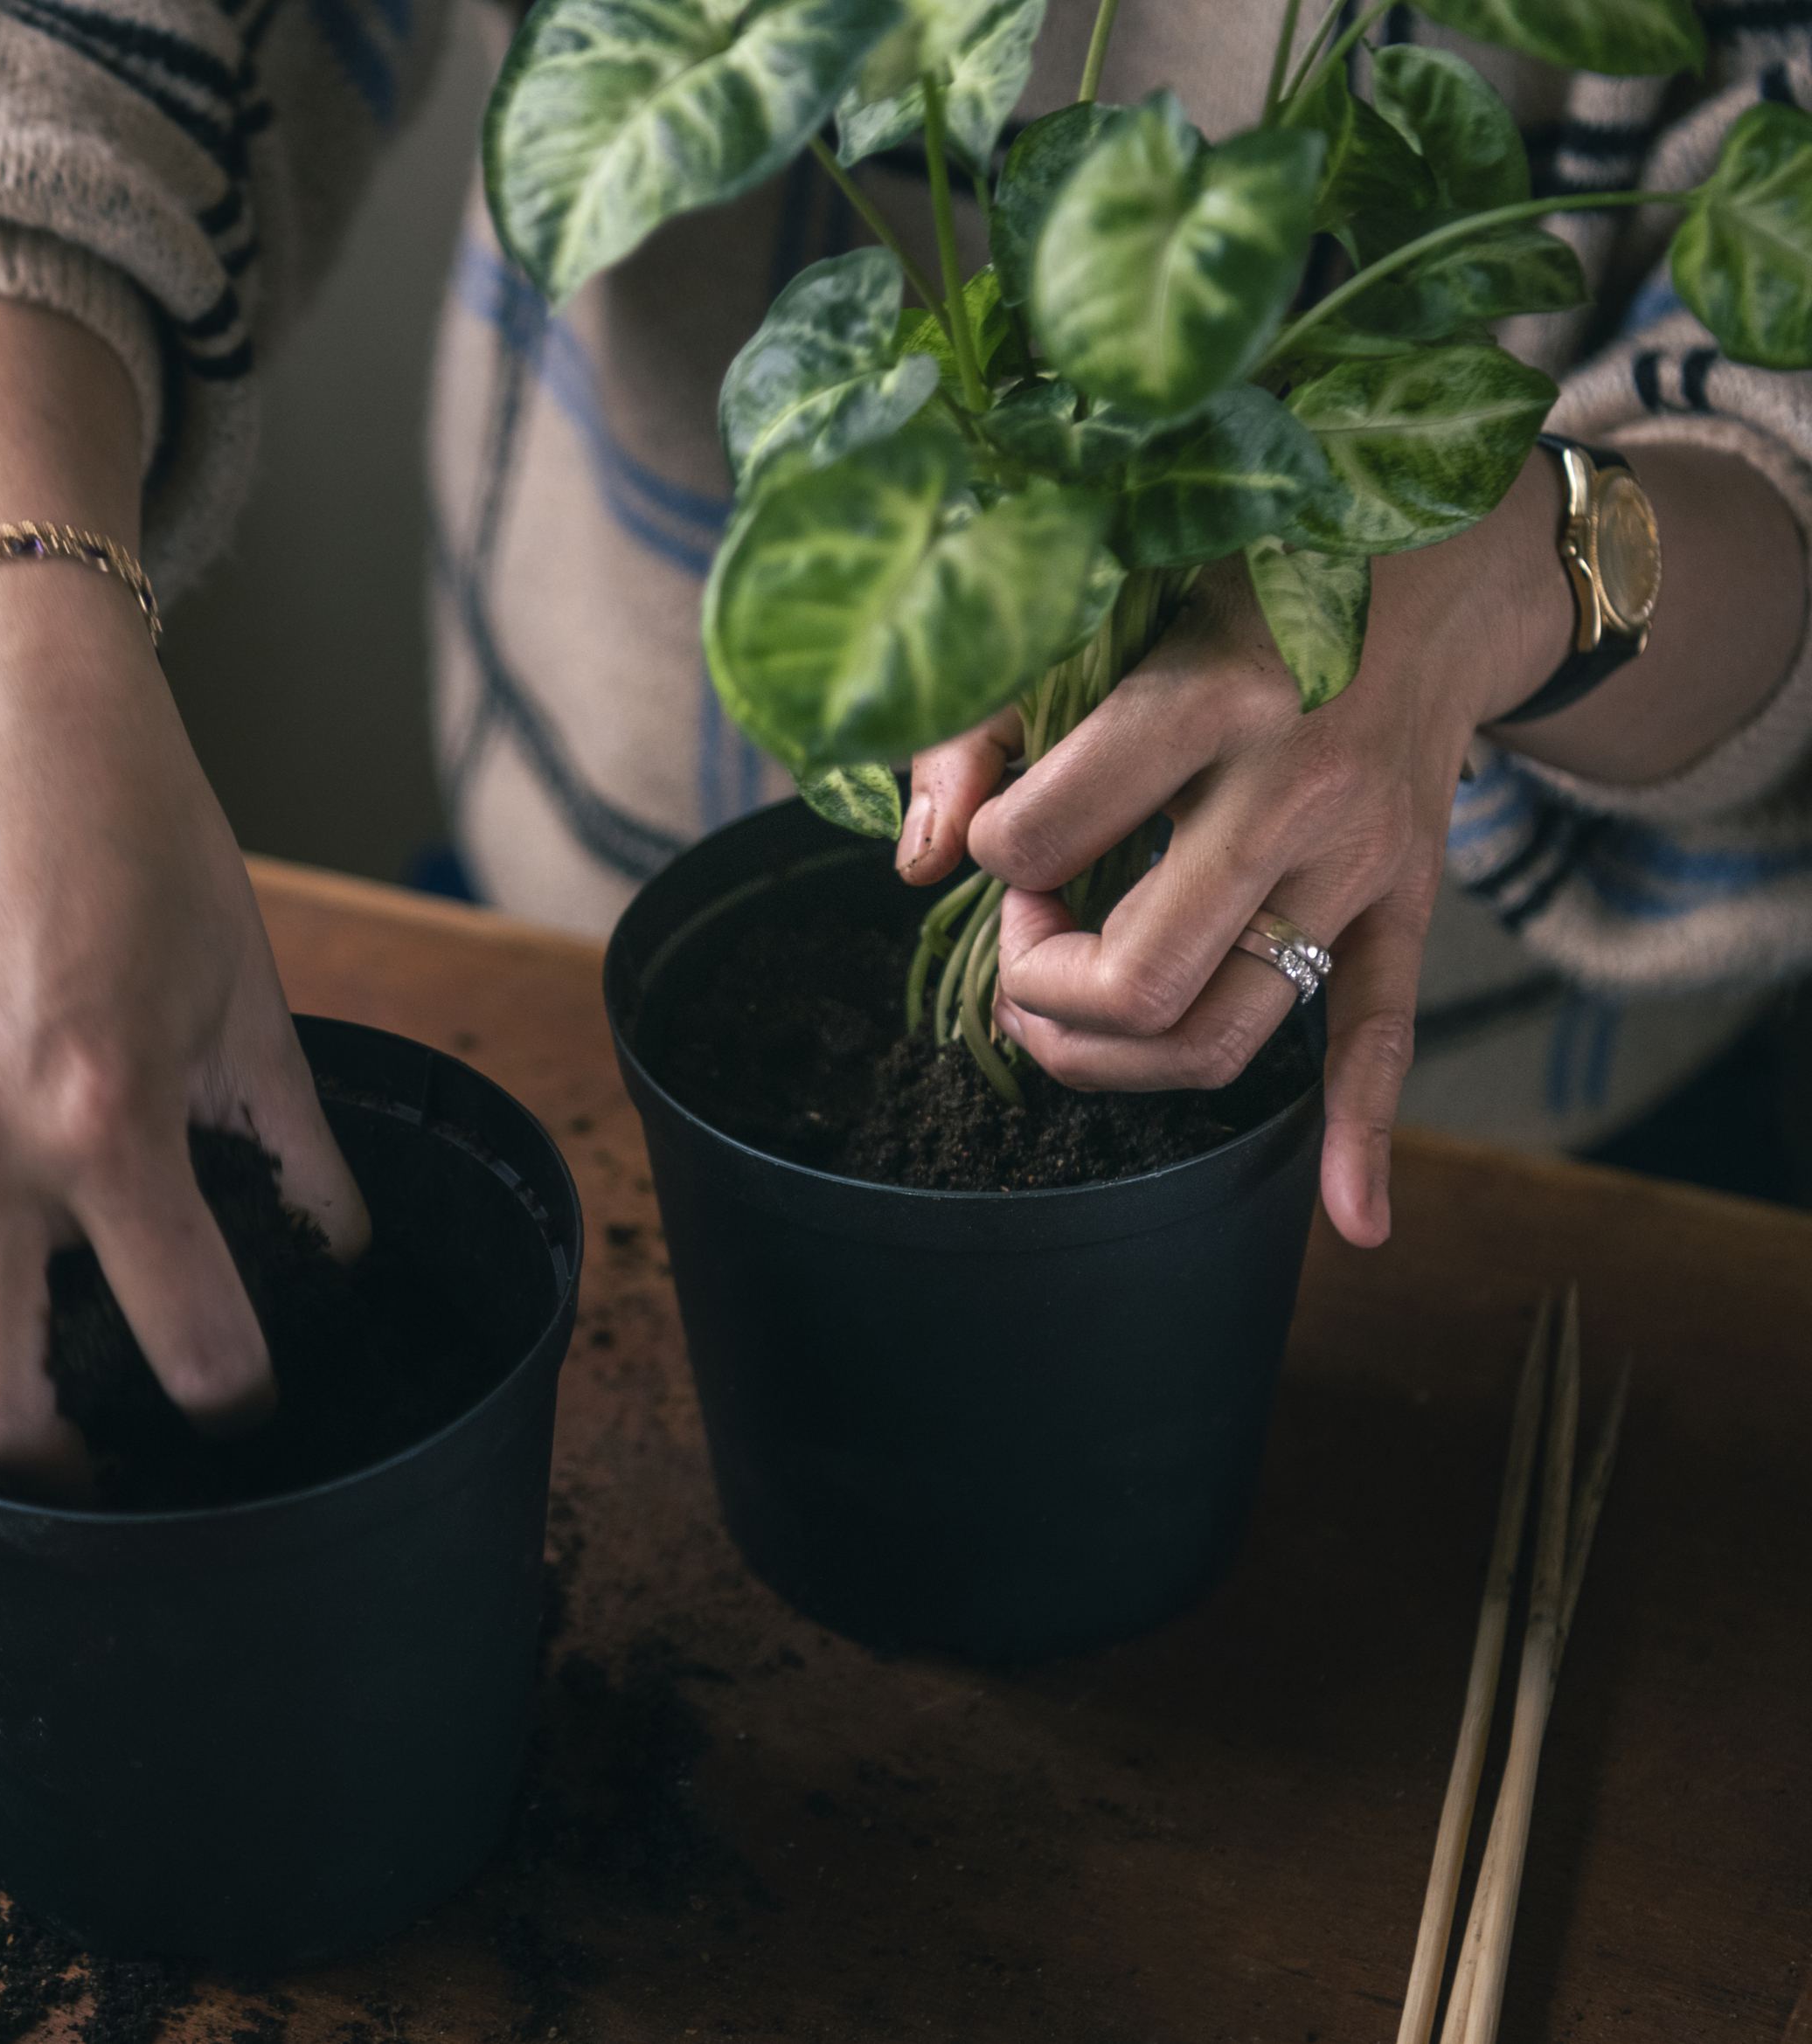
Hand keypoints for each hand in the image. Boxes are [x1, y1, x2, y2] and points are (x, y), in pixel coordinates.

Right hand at [0, 296, 365, 1500]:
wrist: (7, 750)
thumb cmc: (145, 853)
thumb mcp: (253, 1005)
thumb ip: (300, 1157)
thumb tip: (342, 1265)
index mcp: (101, 1117)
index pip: (186, 1341)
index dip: (244, 1396)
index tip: (265, 1395)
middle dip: (80, 1471)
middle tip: (146, 1459)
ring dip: (0, 1416)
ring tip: (80, 1408)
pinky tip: (29, 1316)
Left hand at [895, 455, 1575, 1249]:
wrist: (1442, 563)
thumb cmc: (1244, 569)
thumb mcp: (1110, 599)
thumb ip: (985, 717)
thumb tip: (916, 859)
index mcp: (1209, 700)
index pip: (1039, 842)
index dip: (989, 855)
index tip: (998, 831)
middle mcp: (1296, 797)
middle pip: (1138, 978)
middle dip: (1040, 985)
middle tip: (1026, 931)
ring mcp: (1360, 868)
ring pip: (1223, 1037)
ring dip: (1114, 1055)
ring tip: (1066, 996)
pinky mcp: (1405, 906)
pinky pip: (1383, 1041)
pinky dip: (1362, 1139)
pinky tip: (1353, 1221)